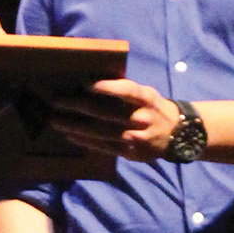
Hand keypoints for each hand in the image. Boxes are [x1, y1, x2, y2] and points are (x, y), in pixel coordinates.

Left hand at [47, 77, 182, 162]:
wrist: (178, 134)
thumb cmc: (153, 107)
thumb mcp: (145, 94)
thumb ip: (124, 89)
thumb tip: (90, 80)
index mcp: (145, 98)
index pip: (125, 90)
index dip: (105, 87)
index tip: (83, 83)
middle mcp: (141, 117)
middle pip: (105, 112)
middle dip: (76, 106)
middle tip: (55, 101)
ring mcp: (136, 137)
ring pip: (100, 132)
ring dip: (74, 126)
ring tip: (55, 121)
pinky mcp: (132, 152)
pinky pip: (104, 147)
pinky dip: (86, 141)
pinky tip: (70, 136)